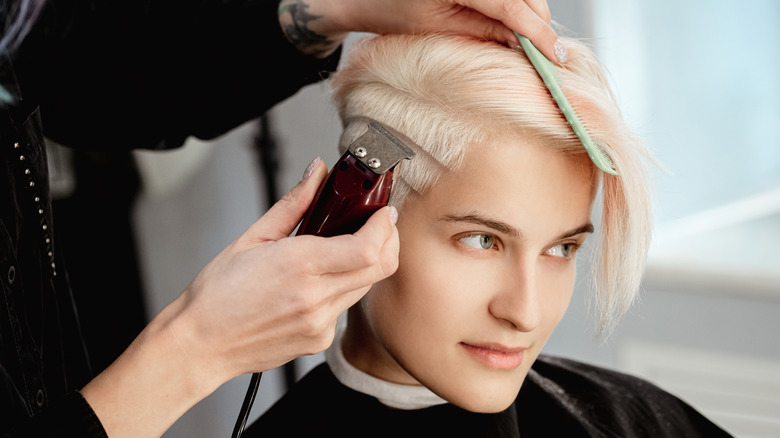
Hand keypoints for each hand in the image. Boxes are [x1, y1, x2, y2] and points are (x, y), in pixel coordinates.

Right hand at [173, 157, 399, 379]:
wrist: (200, 344)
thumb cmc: (218, 294)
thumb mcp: (252, 237)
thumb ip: (294, 203)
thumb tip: (316, 172)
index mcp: (298, 264)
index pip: (367, 247)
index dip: (385, 226)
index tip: (384, 212)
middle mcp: (314, 297)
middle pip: (380, 267)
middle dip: (389, 241)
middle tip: (379, 225)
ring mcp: (320, 323)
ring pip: (365, 287)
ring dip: (365, 264)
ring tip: (341, 250)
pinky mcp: (319, 340)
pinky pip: (344, 308)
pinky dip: (340, 290)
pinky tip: (316, 285)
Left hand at [279, 0, 563, 63]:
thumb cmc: (392, 12)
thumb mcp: (439, 28)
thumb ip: (483, 31)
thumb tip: (522, 43)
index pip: (510, 7)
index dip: (537, 33)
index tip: (556, 56)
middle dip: (537, 20)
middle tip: (546, 53)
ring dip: (527, 9)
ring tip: (527, 37)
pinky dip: (513, 1)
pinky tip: (512, 18)